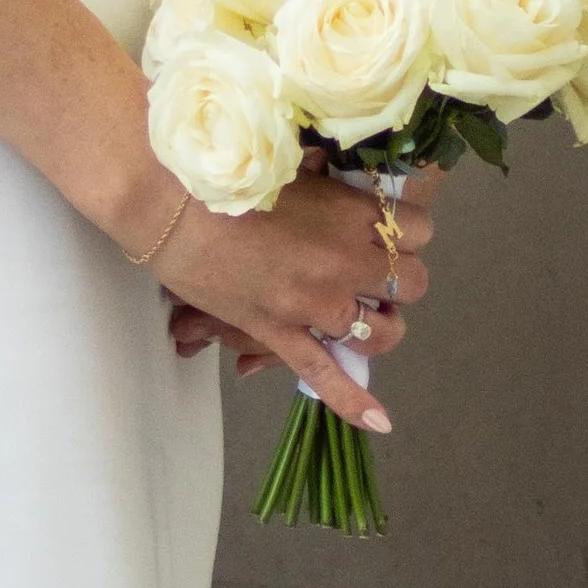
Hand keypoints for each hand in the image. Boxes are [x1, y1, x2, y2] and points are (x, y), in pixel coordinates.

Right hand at [153, 166, 433, 428]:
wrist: (168, 205)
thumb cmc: (226, 173)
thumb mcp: (291, 165)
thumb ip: (328, 176)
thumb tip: (341, 173)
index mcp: (353, 213)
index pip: (419, 228)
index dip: (407, 228)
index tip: (388, 225)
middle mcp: (346, 262)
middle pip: (412, 281)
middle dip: (399, 275)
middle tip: (372, 267)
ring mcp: (315, 304)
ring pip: (382, 332)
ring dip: (382, 324)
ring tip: (367, 314)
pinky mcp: (280, 333)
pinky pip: (325, 374)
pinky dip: (354, 401)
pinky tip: (379, 422)